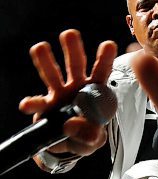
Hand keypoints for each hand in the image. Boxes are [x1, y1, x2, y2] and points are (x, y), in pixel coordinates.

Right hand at [19, 29, 116, 156]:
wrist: (69, 143)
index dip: (104, 59)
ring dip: (46, 60)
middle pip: (76, 65)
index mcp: (96, 92)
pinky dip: (32, 104)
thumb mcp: (93, 139)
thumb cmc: (87, 135)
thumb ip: (89, 135)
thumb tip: (70, 125)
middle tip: (69, 34)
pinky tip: (27, 105)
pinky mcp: (45, 106)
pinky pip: (38, 103)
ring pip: (53, 75)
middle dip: (73, 50)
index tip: (108, 45)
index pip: (102, 73)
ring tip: (40, 47)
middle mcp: (77, 88)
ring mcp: (59, 94)